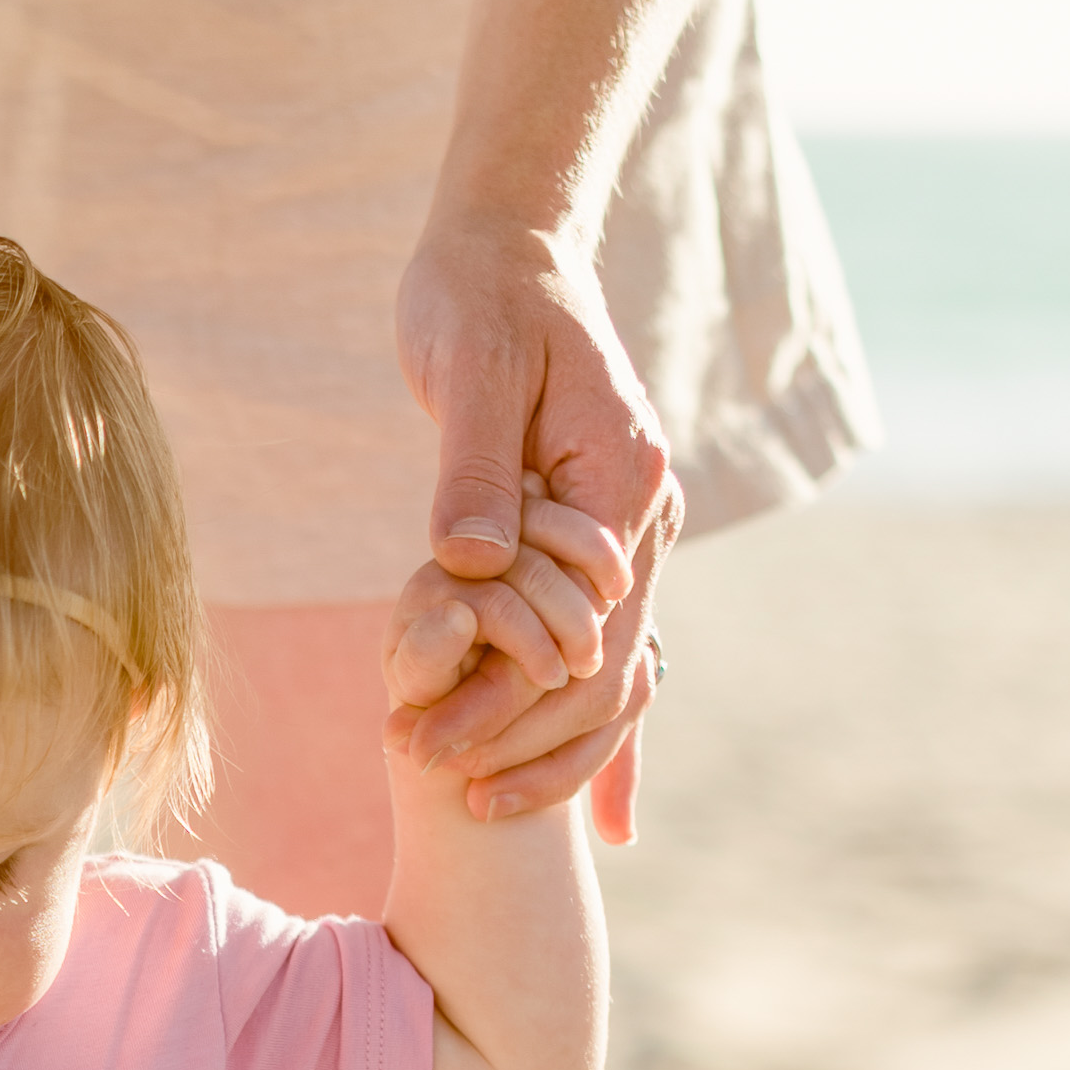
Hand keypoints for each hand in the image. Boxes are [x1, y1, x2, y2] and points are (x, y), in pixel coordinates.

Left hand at [397, 209, 683, 846]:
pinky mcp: (592, 541)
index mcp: (624, 476)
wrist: (506, 251)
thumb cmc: (479, 299)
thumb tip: (472, 564)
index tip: (432, 741)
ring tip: (474, 808)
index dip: (510, 692)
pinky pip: (603, 647)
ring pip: (612, 669)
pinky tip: (603, 819)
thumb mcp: (467, 372)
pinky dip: (598, 727)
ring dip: (549, 742)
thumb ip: (472, 471)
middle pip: (604, 662)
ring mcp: (626, 532)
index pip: (583, 619)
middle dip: (519, 733)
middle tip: (425, 774)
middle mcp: (644, 513)